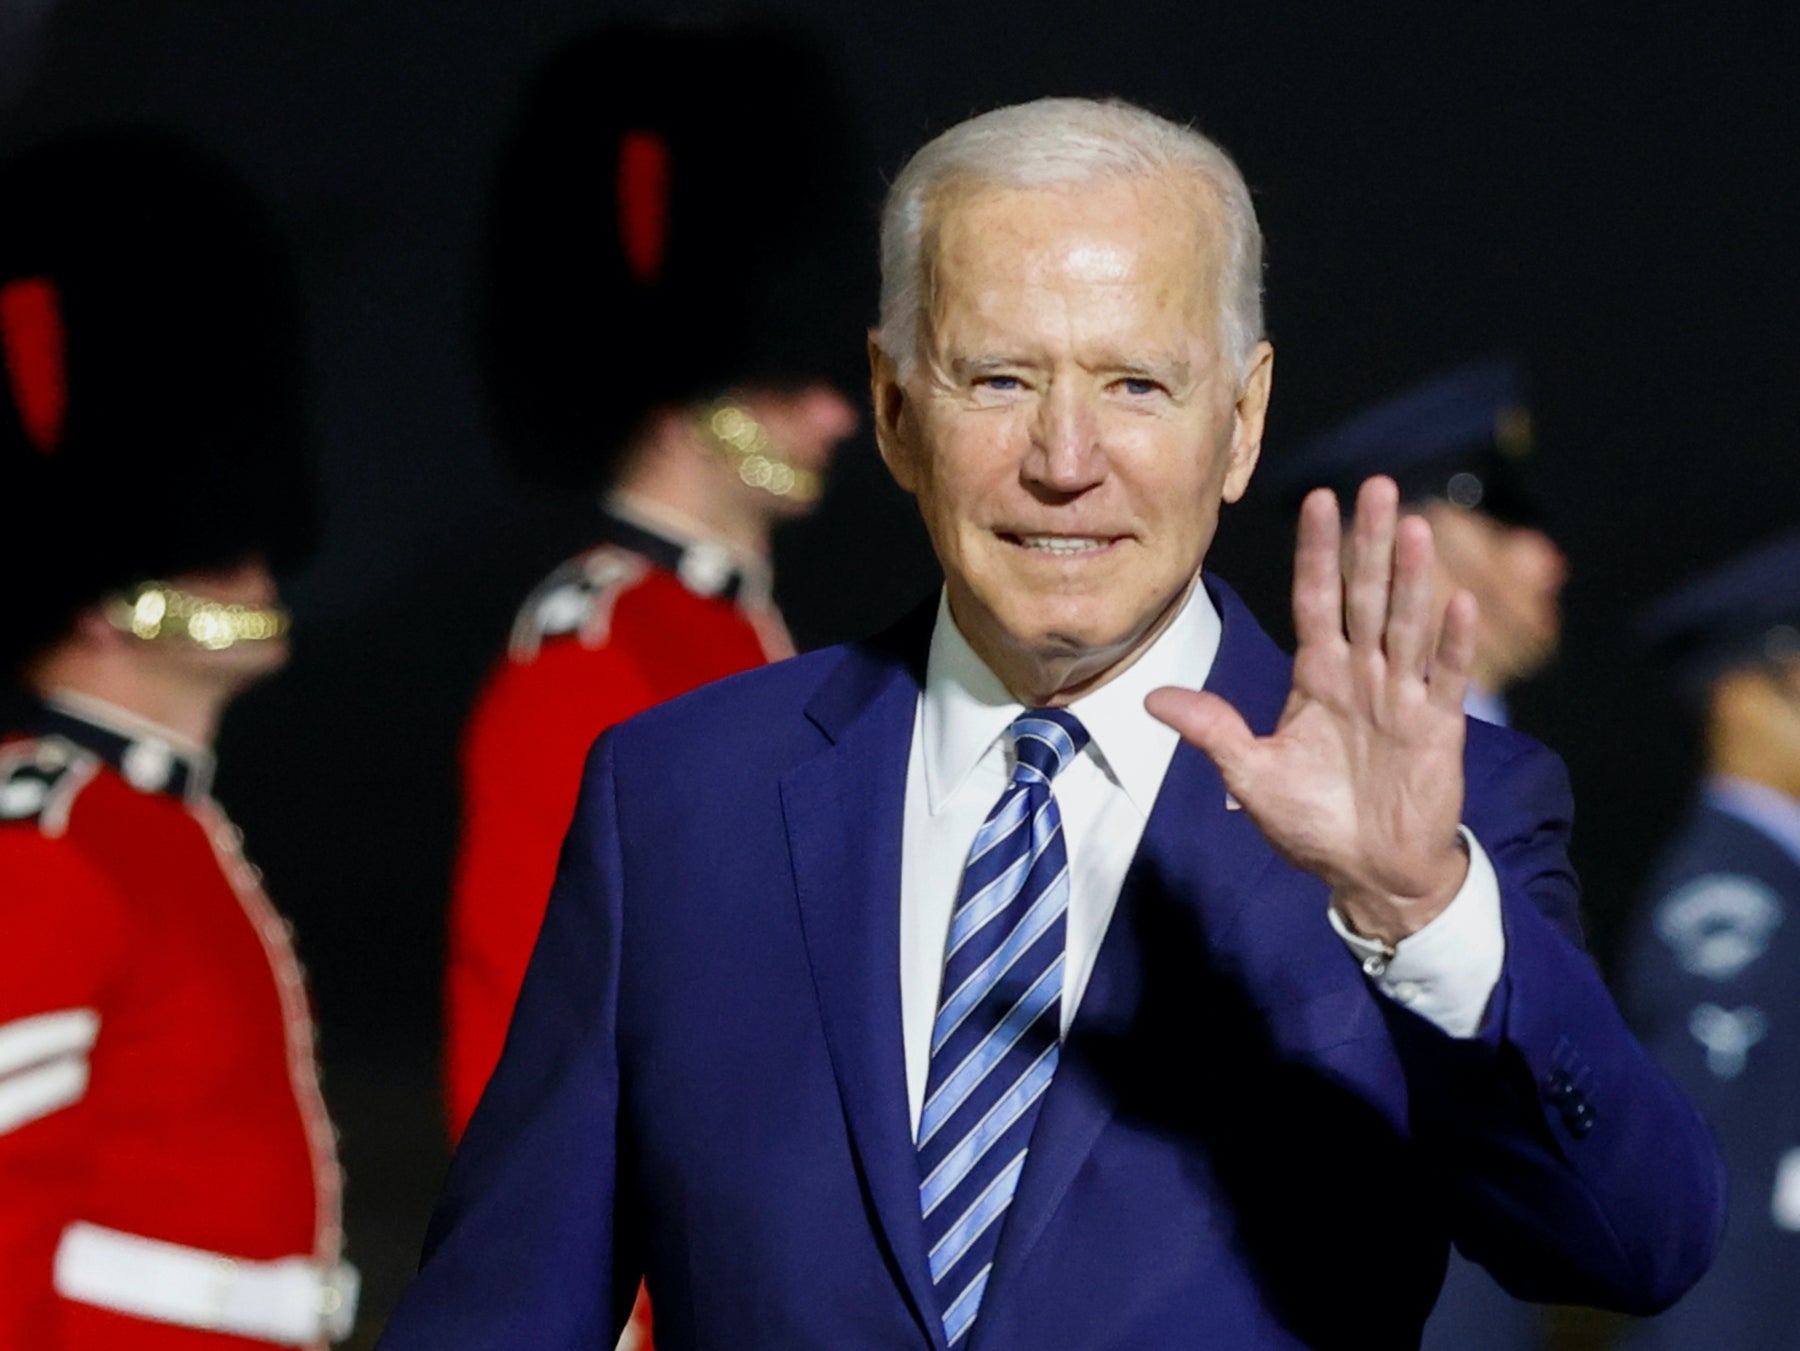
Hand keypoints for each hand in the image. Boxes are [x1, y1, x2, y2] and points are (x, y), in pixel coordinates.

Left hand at [1146, 476, 1477, 944]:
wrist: (1368, 873)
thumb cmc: (1312, 823)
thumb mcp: (1251, 775)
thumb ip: (1212, 730)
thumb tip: (1152, 698)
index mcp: (1317, 677)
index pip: (1316, 600)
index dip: (1317, 552)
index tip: (1318, 499)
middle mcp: (1362, 675)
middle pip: (1365, 596)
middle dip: (1370, 542)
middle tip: (1379, 486)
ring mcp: (1402, 696)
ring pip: (1406, 624)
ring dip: (1412, 577)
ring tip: (1416, 526)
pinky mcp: (1437, 727)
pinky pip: (1446, 677)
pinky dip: (1452, 642)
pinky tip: (1459, 603)